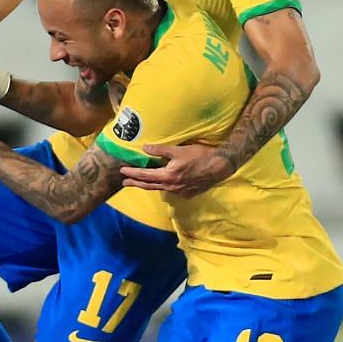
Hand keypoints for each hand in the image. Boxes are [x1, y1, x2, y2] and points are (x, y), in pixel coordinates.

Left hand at [120, 143, 234, 197]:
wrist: (219, 167)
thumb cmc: (199, 156)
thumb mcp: (178, 150)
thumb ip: (160, 150)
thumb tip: (144, 148)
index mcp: (167, 176)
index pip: (145, 175)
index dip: (132, 173)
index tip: (122, 172)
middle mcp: (171, 187)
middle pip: (149, 186)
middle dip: (136, 183)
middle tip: (125, 182)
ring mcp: (179, 192)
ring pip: (160, 189)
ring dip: (149, 185)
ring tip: (141, 182)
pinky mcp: (187, 193)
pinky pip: (171, 190)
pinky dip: (163, 187)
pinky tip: (162, 183)